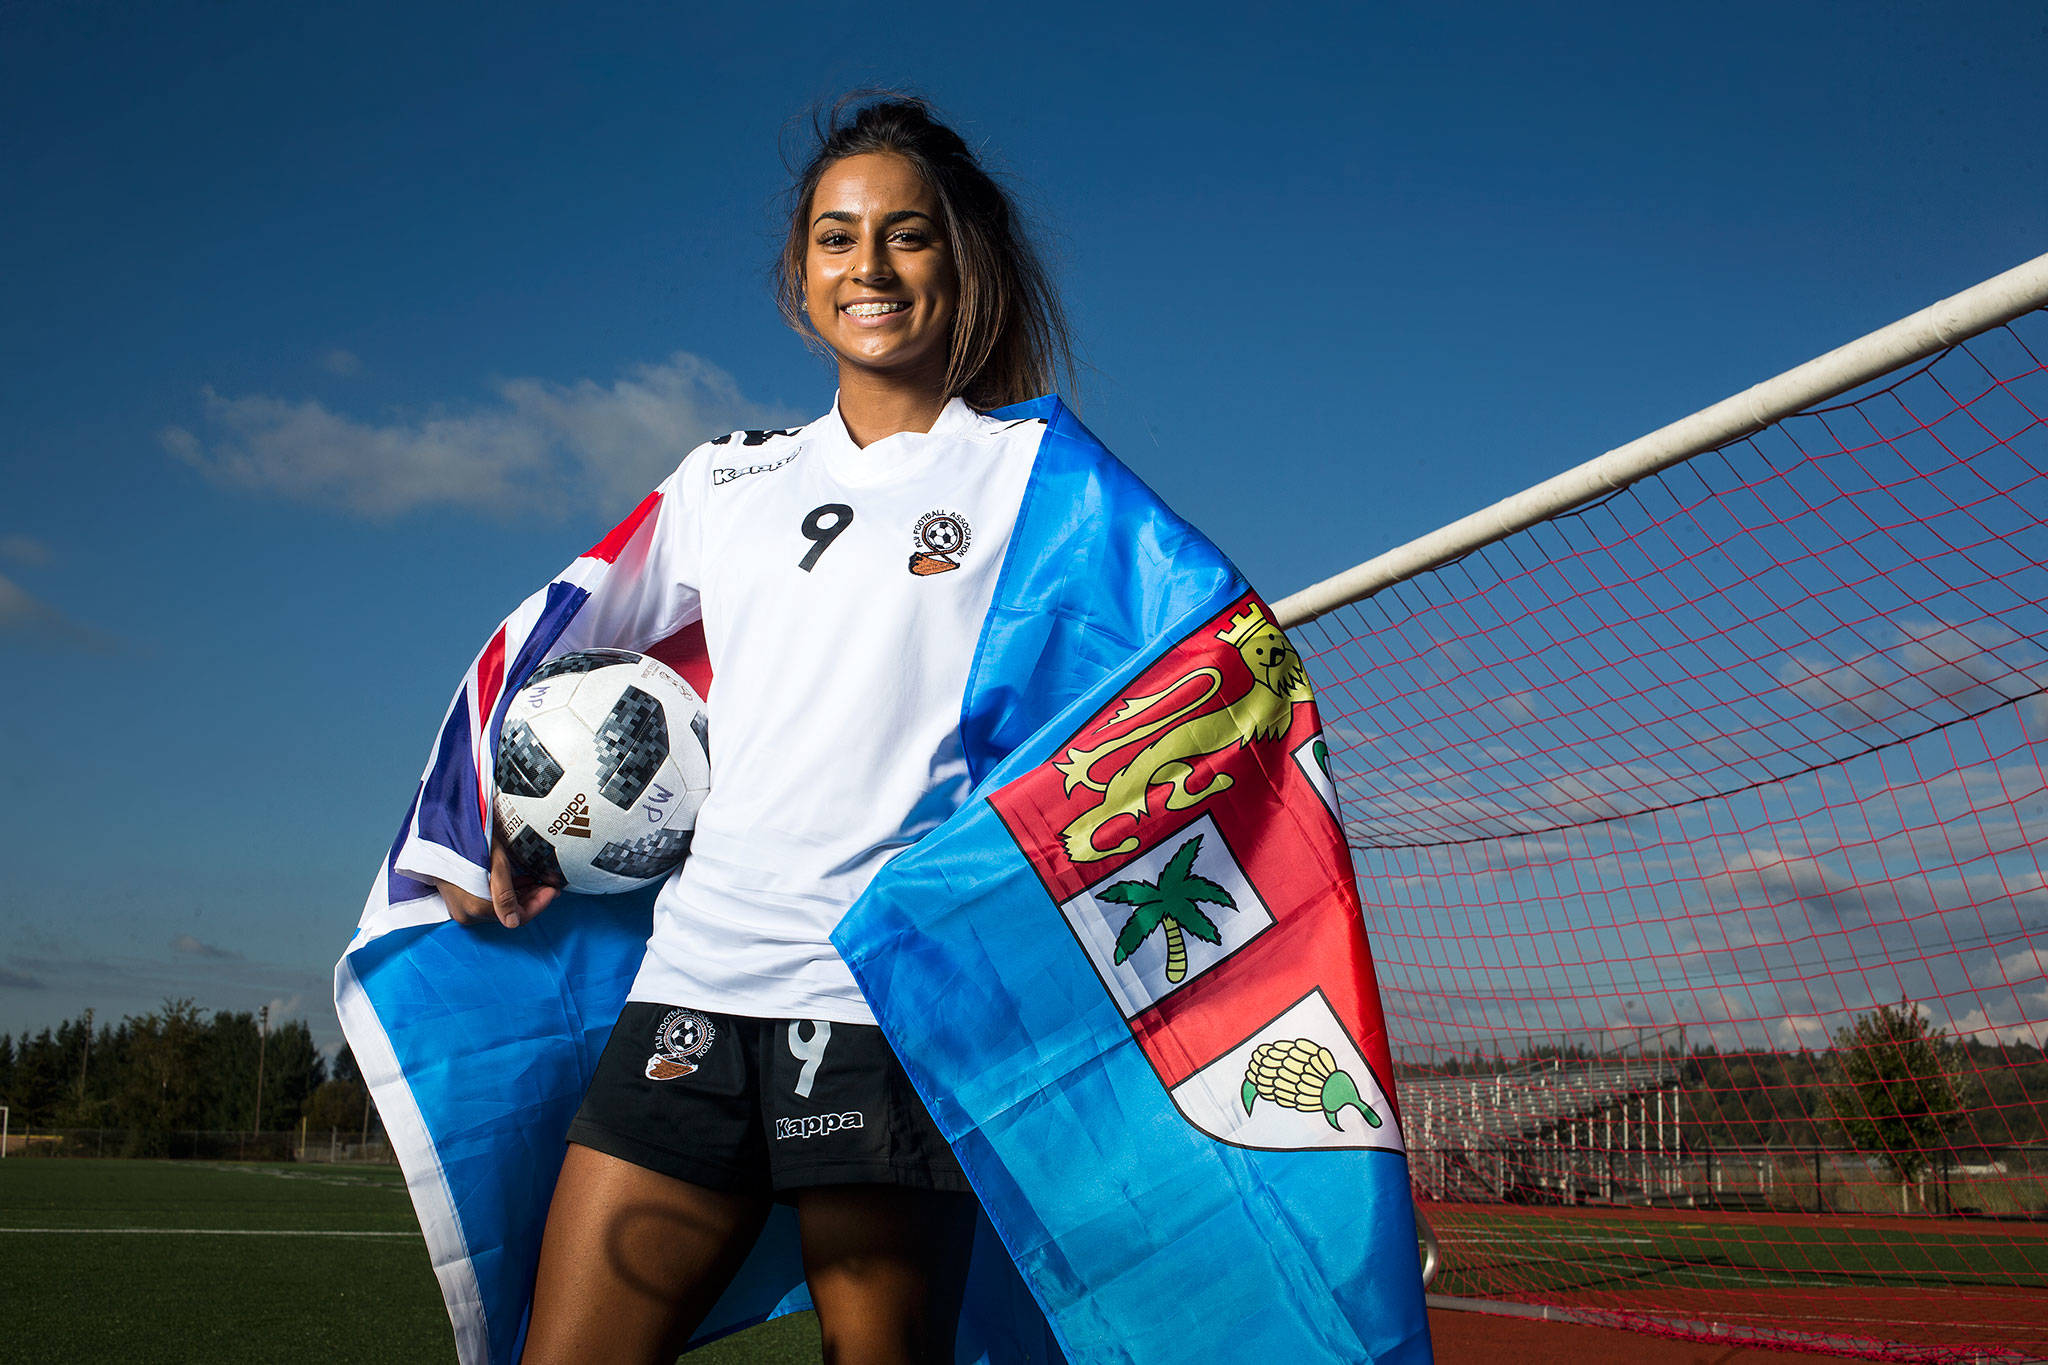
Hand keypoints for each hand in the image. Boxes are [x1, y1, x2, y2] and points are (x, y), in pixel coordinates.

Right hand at [435, 839, 560, 928]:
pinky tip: (520, 881)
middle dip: (533, 898)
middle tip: (549, 883)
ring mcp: (462, 908)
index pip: (518, 917)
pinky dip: (507, 893)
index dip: (539, 904)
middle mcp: (468, 913)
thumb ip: (505, 895)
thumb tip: (513, 923)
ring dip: (522, 895)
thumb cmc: (470, 842)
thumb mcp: (495, 865)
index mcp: (476, 908)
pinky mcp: (460, 899)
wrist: (442, 832)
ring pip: (501, 907)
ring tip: (538, 880)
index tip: (552, 890)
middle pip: (510, 912)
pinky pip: (489, 901)